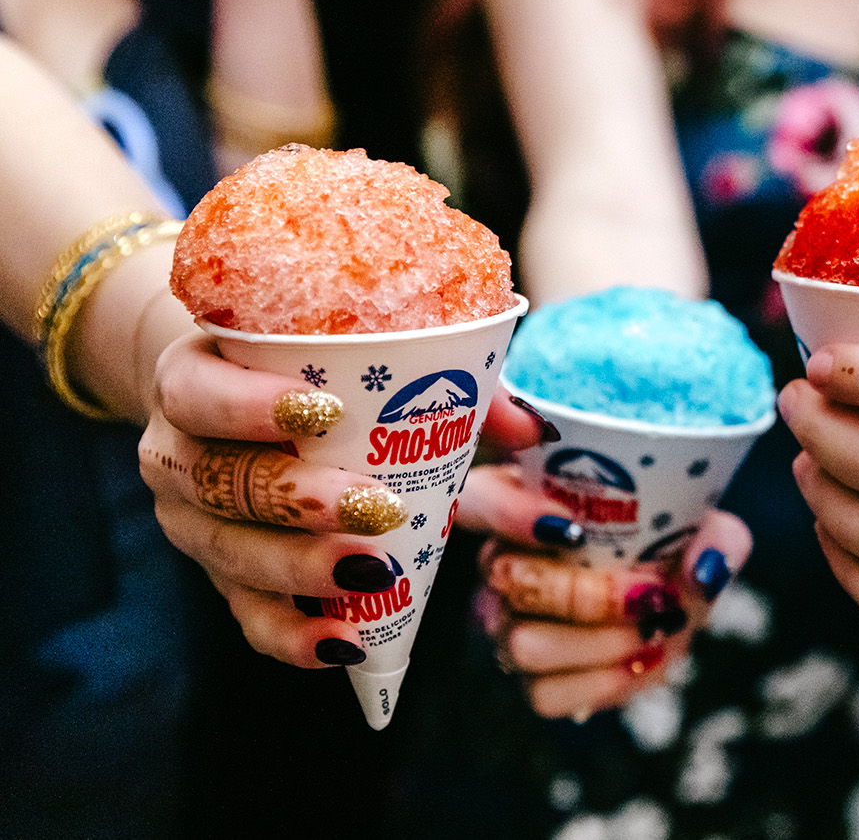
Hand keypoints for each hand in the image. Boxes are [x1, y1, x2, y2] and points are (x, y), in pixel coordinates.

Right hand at [138, 333, 551, 667]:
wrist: (228, 400)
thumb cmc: (307, 375)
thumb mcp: (359, 364)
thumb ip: (450, 386)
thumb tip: (535, 432)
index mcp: (194, 378)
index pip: (197, 390)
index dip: (248, 405)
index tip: (324, 408)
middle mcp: (175, 452)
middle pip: (221, 483)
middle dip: (301, 501)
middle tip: (377, 508)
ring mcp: (190, 520)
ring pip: (231, 553)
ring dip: (303, 569)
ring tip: (373, 576)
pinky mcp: (218, 576)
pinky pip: (246, 615)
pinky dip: (294, 635)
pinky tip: (344, 642)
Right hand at [471, 505, 750, 719]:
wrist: (672, 598)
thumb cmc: (669, 543)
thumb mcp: (703, 526)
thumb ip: (714, 534)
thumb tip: (704, 567)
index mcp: (524, 501)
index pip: (478, 498)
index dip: (507, 514)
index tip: (569, 529)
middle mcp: (500, 561)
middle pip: (511, 582)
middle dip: (591, 595)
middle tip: (652, 594)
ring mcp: (505, 624)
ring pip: (525, 645)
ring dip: (603, 644)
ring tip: (657, 629)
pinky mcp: (527, 677)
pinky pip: (547, 694)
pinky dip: (606, 682)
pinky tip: (644, 660)